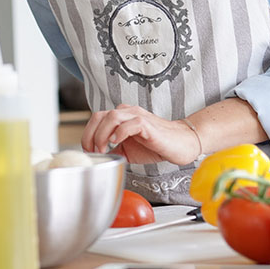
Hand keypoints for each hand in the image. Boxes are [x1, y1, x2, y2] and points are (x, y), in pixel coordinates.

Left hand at [81, 104, 201, 165]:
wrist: (181, 144)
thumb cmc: (157, 145)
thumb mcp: (128, 150)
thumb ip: (113, 150)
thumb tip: (99, 157)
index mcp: (121, 117)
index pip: (96, 119)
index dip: (87, 135)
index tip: (89, 151)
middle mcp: (127, 112)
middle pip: (99, 115)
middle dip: (91, 135)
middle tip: (94, 152)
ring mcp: (137, 116)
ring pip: (111, 116)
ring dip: (102, 134)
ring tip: (103, 149)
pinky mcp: (147, 124)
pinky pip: (130, 123)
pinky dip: (120, 132)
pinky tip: (116, 143)